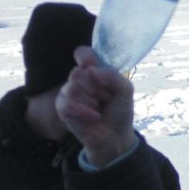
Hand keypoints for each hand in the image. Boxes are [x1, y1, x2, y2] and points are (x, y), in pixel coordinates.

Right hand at [56, 46, 136, 166]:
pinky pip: (66, 103)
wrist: (116, 136)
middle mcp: (79, 80)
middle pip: (79, 72)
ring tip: (99, 109)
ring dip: (92, 101)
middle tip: (106, 99)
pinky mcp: (63, 109)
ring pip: (73, 88)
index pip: (83, 53)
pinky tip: (94, 117)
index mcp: (94, 71)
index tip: (91, 65)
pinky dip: (83, 111)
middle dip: (97, 88)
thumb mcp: (125, 90)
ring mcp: (69, 93)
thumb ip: (112, 76)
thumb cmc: (119, 111)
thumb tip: (90, 71)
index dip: (86, 57)